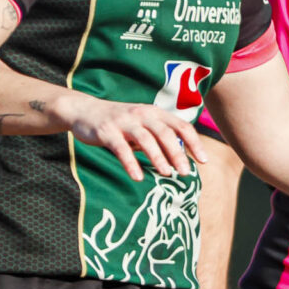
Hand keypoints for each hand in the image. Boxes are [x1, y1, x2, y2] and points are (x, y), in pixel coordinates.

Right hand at [58, 90, 204, 181]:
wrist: (85, 110)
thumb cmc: (121, 123)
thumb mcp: (144, 126)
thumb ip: (161, 139)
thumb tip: (182, 161)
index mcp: (155, 113)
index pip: (181, 126)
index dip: (194, 143)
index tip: (204, 161)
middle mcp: (142, 114)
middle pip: (165, 133)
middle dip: (177, 153)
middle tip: (185, 173)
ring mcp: (124, 121)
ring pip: (145, 139)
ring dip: (158, 157)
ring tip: (166, 174)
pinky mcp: (106, 131)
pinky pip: (121, 148)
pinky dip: (131, 163)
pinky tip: (138, 177)